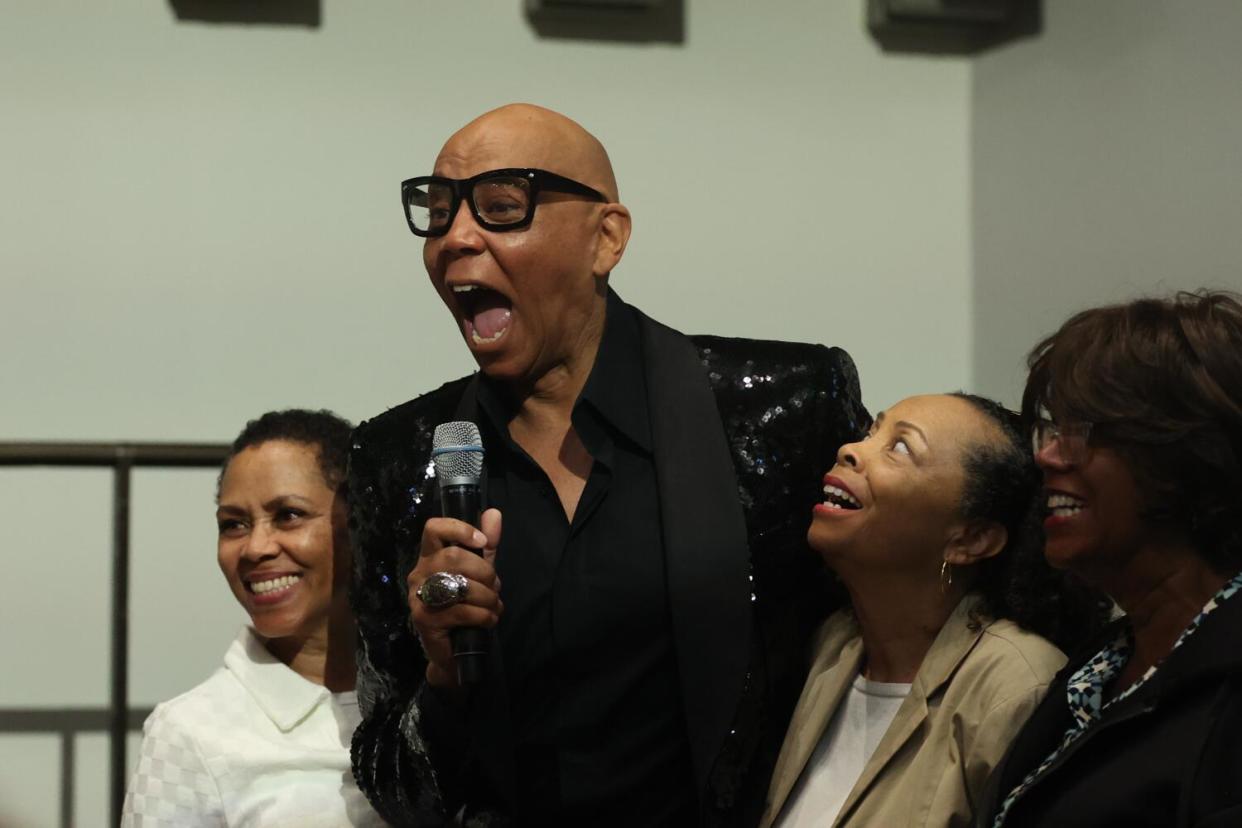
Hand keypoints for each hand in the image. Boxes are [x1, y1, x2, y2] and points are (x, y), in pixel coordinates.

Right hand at [408, 508, 502, 688]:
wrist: (454, 651)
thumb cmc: (465, 606)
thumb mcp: (479, 572)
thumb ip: (487, 545)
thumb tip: (494, 513)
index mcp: (429, 557)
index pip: (433, 528)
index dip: (459, 528)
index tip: (483, 542)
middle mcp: (419, 573)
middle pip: (453, 556)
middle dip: (485, 572)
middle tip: (495, 587)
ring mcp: (418, 597)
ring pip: (461, 585)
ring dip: (488, 597)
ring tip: (494, 606)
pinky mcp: (424, 620)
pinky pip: (463, 610)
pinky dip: (485, 615)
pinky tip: (489, 620)